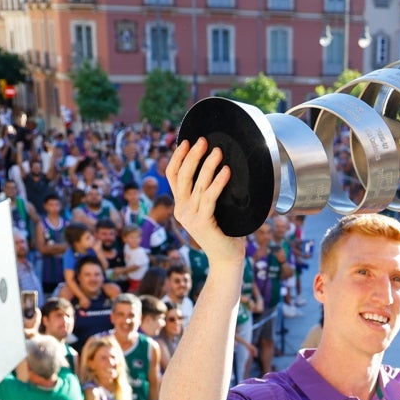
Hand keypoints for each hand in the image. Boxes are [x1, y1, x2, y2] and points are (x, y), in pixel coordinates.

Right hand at [165, 138, 242, 265]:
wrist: (227, 259)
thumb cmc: (226, 232)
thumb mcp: (214, 210)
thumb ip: (210, 194)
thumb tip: (223, 167)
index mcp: (181, 205)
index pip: (173, 176)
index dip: (178, 157)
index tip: (187, 142)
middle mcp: (181, 210)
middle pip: (182, 176)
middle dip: (192, 156)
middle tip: (203, 141)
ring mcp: (190, 217)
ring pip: (197, 185)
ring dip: (207, 165)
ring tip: (218, 151)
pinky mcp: (202, 224)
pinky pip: (209, 198)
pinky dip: (218, 183)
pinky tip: (226, 171)